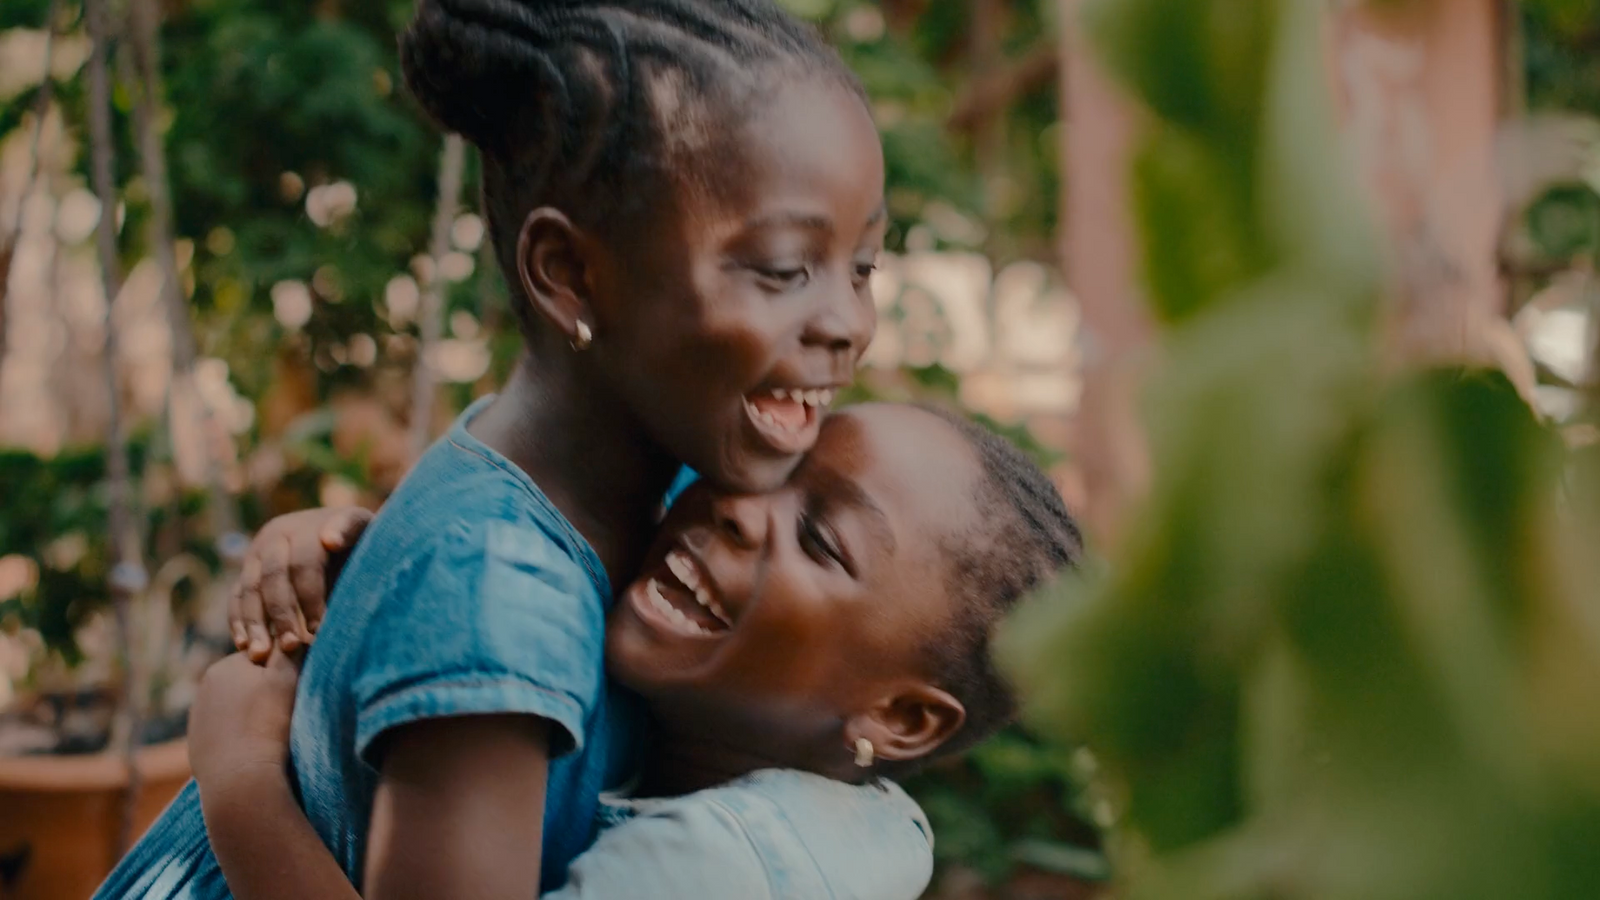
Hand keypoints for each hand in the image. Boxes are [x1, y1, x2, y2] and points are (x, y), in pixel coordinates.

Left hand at [189, 649, 300, 793]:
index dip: (282, 672)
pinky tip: (252, 748)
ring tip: (269, 734)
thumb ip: (289, 649)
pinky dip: (240, 736)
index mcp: (224, 665)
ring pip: (236, 708)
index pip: (262, 657)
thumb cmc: (267, 724)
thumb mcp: (287, 678)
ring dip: (252, 715)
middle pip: (247, 683)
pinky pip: (227, 731)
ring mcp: (198, 717)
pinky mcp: (198, 744)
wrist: (240, 778)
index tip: (295, 690)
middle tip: (284, 714)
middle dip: (264, 693)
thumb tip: (290, 633)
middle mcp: (205, 687)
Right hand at [229, 506, 372, 660]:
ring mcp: (260, 550)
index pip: (306, 561)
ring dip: (256, 622)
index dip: (311, 593)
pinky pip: (237, 596)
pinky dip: (238, 621)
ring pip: (250, 587)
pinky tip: (244, 646)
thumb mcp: (367, 538)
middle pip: (275, 575)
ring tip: (262, 655)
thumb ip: (352, 537)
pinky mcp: (248, 570)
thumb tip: (330, 541)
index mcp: (314, 524)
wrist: (347, 541)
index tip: (320, 626)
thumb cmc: (367, 547)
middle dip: (283, 613)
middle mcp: (282, 532)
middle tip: (293, 646)